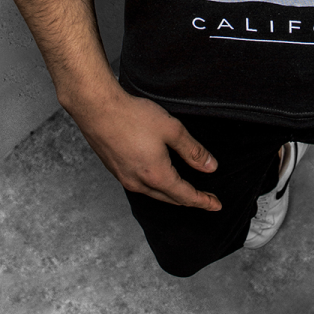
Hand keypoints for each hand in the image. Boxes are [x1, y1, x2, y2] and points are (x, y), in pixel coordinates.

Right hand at [67, 85, 220, 209]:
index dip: (203, 201)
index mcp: (156, 175)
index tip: (216, 205)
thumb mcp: (171, 129)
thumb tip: (210, 167)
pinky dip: (155, 187)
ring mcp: (124, 178)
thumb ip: (192, 150)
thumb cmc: (133, 116)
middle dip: (190, 200)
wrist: (97, 108)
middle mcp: (138, 183)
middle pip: (170, 199)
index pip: (185, 196)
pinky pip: (140, 186)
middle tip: (206, 199)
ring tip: (185, 191)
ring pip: (154, 194)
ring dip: (171, 194)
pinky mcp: (114, 170)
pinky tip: (158, 178)